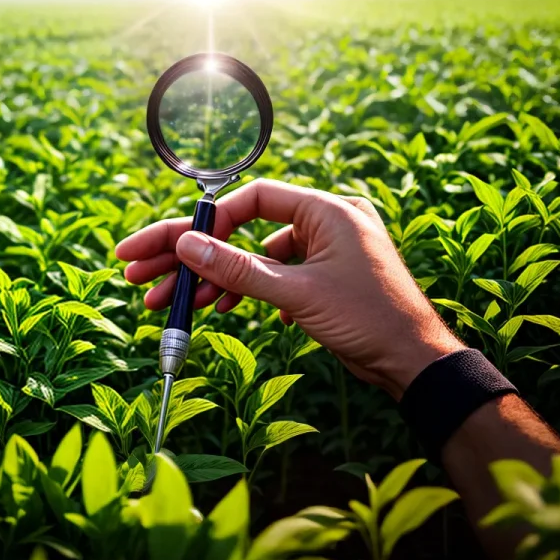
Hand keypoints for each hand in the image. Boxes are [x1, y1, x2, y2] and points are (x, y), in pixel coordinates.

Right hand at [115, 179, 462, 397]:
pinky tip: (225, 308)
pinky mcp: (326, 275)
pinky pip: (278, 273)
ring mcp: (328, 249)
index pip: (255, 198)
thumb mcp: (297, 293)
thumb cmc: (369, 318)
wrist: (414, 360)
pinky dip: (252, 289)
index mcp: (327, 209)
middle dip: (196, 255)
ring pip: (258, 257)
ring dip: (219, 279)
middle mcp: (328, 221)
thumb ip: (238, 269)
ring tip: (173, 302)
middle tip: (144, 271)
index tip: (174, 247)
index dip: (210, 221)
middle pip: (246, 229)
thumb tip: (187, 245)